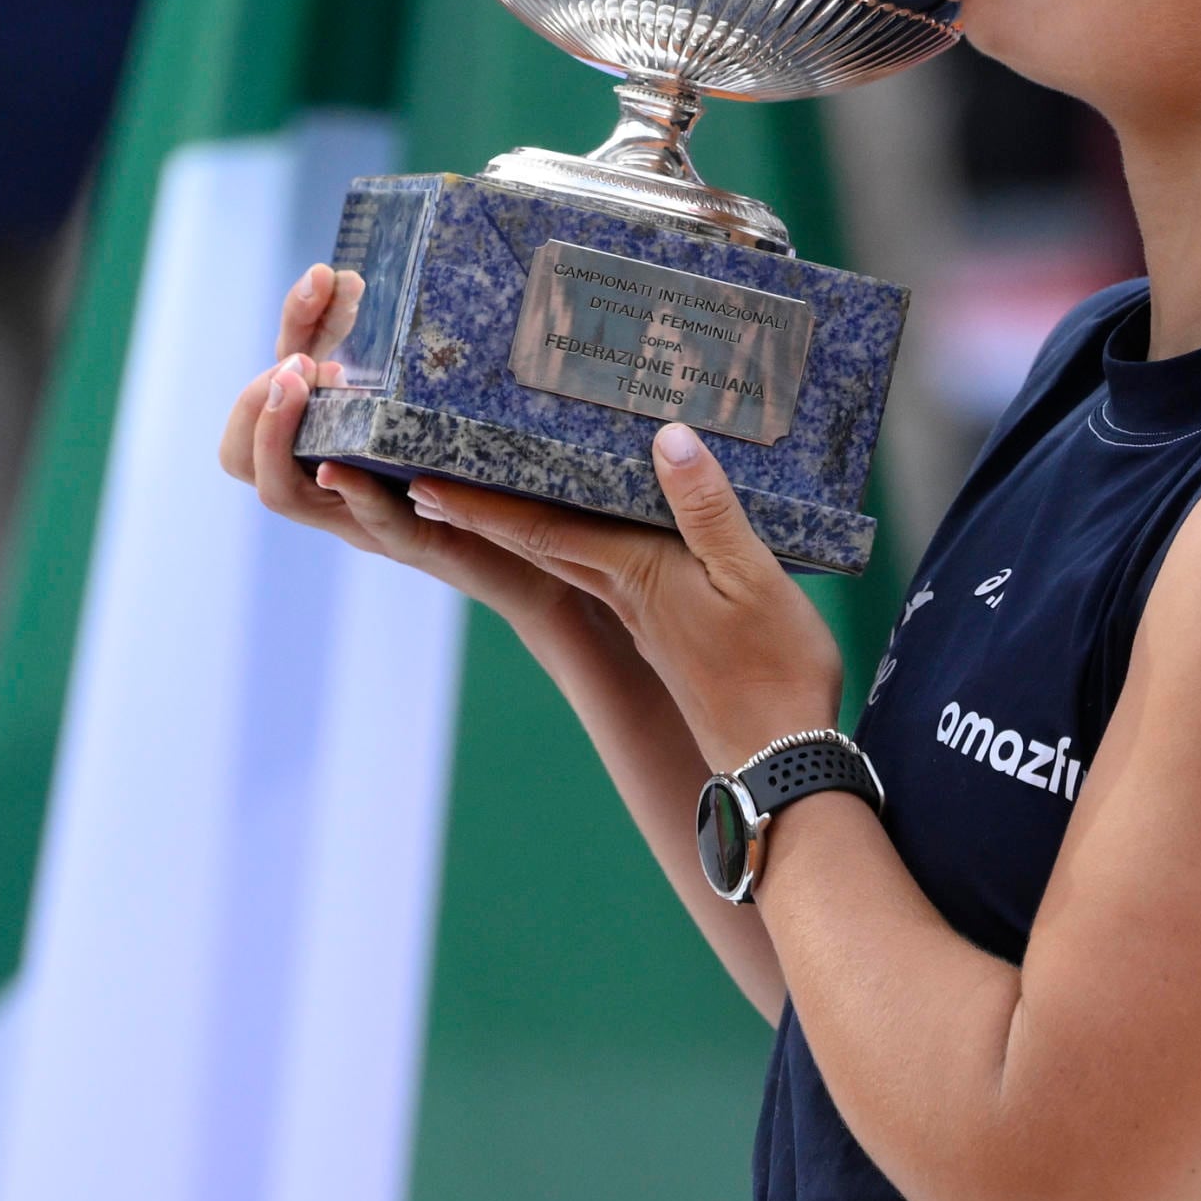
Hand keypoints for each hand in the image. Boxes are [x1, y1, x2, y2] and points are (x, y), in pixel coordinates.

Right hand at [218, 263, 595, 646]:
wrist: (552, 548)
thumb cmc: (498, 465)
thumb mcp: (456, 391)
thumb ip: (436, 341)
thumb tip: (444, 255)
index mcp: (339, 432)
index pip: (279, 377)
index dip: (293, 321)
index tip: (325, 274)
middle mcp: (337, 476)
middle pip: (243, 448)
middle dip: (255, 394)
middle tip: (297, 356)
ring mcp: (368, 516)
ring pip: (281, 491)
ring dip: (279, 435)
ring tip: (298, 385)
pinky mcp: (417, 545)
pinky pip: (368, 524)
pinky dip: (352, 493)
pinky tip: (342, 464)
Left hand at [411, 424, 843, 770]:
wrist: (779, 760)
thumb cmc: (773, 670)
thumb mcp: (752, 577)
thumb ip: (707, 509)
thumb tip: (666, 440)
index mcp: (635, 575)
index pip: (540, 530)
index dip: (480, 506)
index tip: (420, 483)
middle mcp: (624, 596)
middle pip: (537, 544)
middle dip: (481, 515)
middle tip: (426, 483)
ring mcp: (643, 621)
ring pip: (566, 561)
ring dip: (520, 530)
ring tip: (488, 498)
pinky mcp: (665, 637)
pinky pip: (602, 575)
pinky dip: (574, 547)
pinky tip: (590, 537)